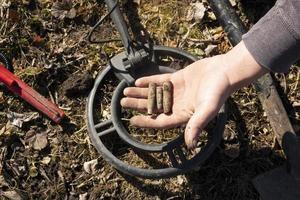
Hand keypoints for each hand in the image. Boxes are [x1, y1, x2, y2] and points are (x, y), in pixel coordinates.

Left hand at [121, 41, 266, 148]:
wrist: (225, 71)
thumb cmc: (218, 92)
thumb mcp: (207, 110)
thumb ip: (196, 125)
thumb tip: (190, 145)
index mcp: (183, 115)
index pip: (160, 121)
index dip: (146, 121)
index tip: (132, 120)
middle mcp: (178, 105)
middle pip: (154, 107)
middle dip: (138, 105)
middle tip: (122, 102)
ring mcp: (176, 92)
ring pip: (154, 94)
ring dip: (140, 93)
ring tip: (126, 91)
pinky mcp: (178, 79)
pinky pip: (160, 81)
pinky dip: (149, 81)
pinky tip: (138, 82)